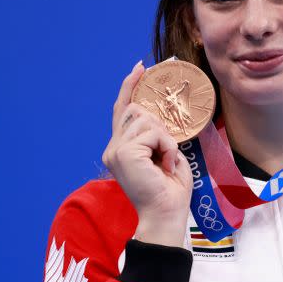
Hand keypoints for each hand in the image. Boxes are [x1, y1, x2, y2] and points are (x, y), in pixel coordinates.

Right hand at [102, 61, 192, 246]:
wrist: (166, 214)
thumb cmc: (169, 190)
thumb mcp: (164, 154)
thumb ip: (155, 135)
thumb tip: (158, 115)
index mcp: (120, 148)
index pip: (122, 110)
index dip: (130, 86)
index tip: (141, 67)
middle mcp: (113, 147)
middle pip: (136, 110)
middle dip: (158, 126)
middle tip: (166, 152)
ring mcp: (116, 150)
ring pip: (147, 119)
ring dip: (165, 139)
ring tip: (166, 162)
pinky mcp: (125, 153)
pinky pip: (155, 133)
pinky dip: (167, 146)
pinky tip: (165, 165)